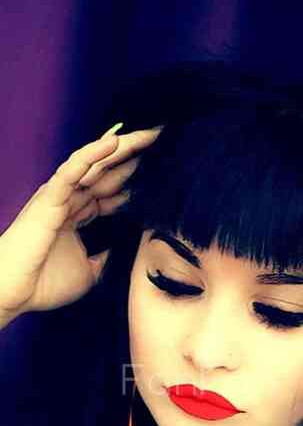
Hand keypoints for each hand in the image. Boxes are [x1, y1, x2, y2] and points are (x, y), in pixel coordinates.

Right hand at [0, 124, 161, 328]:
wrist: (15, 292)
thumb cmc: (43, 283)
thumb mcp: (89, 272)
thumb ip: (105, 258)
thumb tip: (121, 251)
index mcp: (78, 215)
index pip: (112, 191)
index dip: (135, 179)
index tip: (164, 170)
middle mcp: (70, 200)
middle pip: (109, 171)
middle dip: (137, 157)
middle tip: (165, 140)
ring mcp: (60, 196)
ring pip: (96, 164)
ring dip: (122, 147)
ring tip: (150, 133)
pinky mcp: (50, 197)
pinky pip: (74, 169)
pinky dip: (93, 154)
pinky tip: (116, 141)